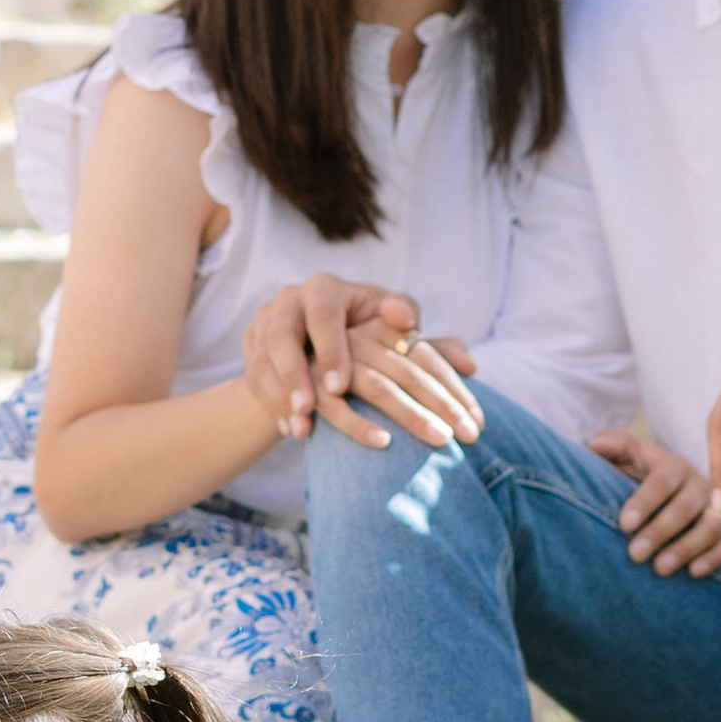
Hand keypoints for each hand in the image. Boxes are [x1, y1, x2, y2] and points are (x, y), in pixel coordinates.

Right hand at [240, 279, 483, 454]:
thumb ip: (426, 346)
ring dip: (281, 395)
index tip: (340, 385)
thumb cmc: (366, 333)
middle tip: (312, 408)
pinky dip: (273, 407)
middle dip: (297, 375)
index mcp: (328, 289)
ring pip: (263, 360)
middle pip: (283, 335)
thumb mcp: (391, 331)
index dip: (331, 349)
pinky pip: (254, 380)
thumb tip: (469, 362)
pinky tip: (293, 432)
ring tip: (301, 427)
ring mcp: (265, 326)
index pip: (325, 313)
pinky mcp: (251, 352)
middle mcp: (291, 302)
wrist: (317, 339)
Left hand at [591, 429, 720, 576]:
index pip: (663, 479)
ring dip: (686, 548)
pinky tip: (693, 573)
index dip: (645, 501)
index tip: (624, 524)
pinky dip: (714, 558)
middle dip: (660, 531)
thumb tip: (596, 444)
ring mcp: (717, 509)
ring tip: (659, 568)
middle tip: (634, 554)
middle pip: (686, 506)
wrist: (668, 499)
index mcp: (673, 465)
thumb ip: (612, 448)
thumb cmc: (640, 480)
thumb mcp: (627, 460)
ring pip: (710, 527)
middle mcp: (699, 484)